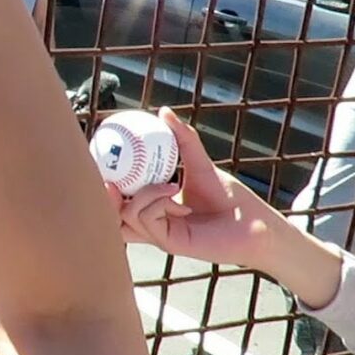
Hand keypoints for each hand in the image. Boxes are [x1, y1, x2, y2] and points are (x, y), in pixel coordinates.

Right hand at [106, 108, 287, 272]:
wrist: (253, 221)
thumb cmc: (229, 197)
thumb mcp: (199, 163)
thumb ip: (183, 139)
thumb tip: (163, 111)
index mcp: (154, 207)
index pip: (120, 199)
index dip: (105, 185)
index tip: (101, 162)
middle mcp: (152, 223)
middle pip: (113, 214)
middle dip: (104, 196)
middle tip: (106, 178)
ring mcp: (158, 234)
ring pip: (127, 215)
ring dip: (141, 194)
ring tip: (168, 184)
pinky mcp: (168, 243)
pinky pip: (147, 220)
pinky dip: (155, 202)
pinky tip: (176, 196)